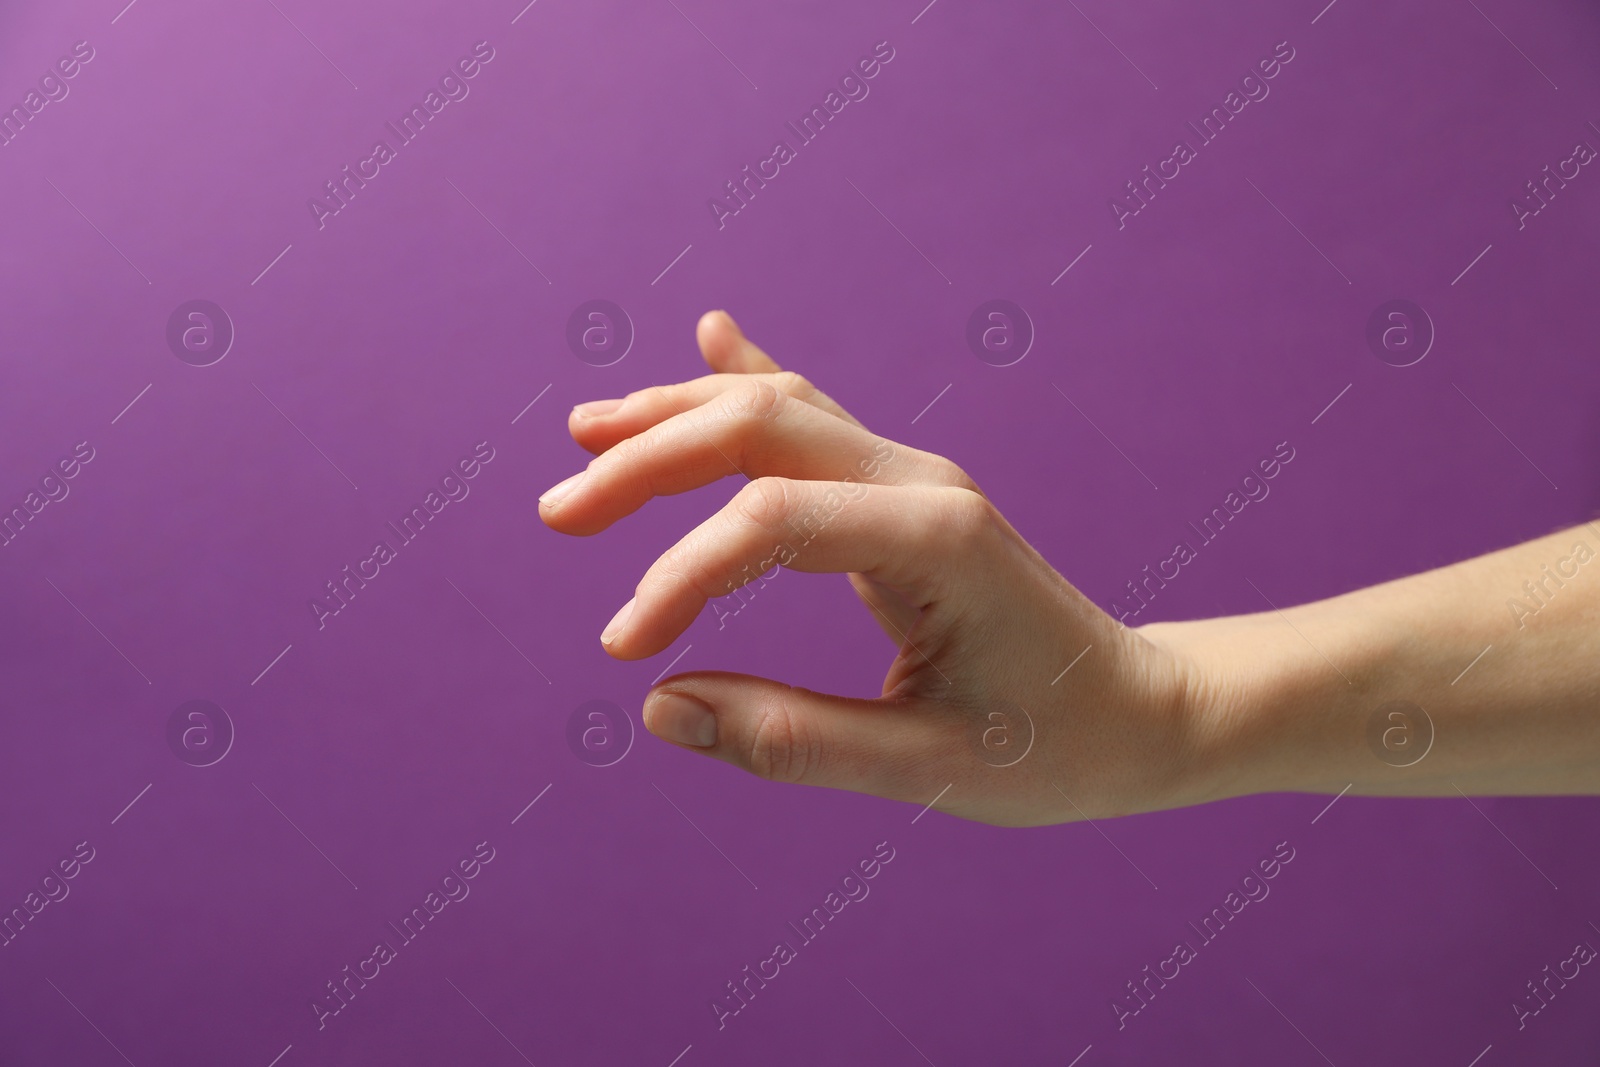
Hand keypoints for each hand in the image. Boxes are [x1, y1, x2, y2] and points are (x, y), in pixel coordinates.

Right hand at [539, 311, 1220, 826]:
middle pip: (760, 427)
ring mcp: (916, 473)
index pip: (769, 523)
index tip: (624, 647)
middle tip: (558, 513)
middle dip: (649, 459)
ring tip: (587, 434)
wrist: (1142, 711)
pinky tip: (711, 333)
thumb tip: (659, 708)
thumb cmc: (1052, 748)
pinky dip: (753, 379)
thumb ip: (793, 742)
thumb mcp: (928, 770)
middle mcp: (923, 482)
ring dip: (678, 415)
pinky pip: (816, 417)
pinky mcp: (907, 487)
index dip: (679, 576)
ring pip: (779, 407)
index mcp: (935, 541)